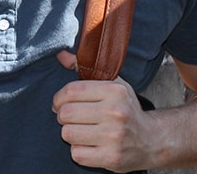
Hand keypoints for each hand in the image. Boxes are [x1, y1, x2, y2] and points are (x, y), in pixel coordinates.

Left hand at [53, 50, 157, 171]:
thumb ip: (84, 68)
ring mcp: (114, 137)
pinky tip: (90, 145)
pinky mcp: (112, 158)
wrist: (152, 141)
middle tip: (71, 118)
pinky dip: (79, 151)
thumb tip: (61, 54)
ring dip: (70, 133)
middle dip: (63, 116)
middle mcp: (115, 113)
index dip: (58, 98)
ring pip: (68, 133)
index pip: (71, 91)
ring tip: (81, 131)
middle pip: (66, 113)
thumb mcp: (112, 84)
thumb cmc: (126, 110)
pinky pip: (77, 154)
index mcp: (114, 91)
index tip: (59, 103)